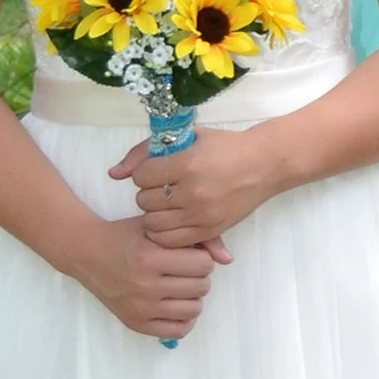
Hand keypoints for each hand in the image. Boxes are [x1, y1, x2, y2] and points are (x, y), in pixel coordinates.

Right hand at [78, 216, 224, 339]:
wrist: (87, 253)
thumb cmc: (126, 236)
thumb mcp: (157, 227)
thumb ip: (196, 238)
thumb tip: (228, 259)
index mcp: (150, 257)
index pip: (204, 264)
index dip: (201, 257)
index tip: (188, 254)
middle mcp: (145, 285)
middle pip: (201, 287)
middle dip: (197, 275)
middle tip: (182, 270)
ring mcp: (140, 307)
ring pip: (194, 309)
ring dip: (192, 296)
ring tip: (178, 285)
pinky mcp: (135, 323)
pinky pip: (178, 330)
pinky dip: (183, 318)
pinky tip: (174, 304)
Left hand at [110, 126, 279, 244]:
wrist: (264, 164)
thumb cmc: (225, 147)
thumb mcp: (188, 138)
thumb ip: (146, 152)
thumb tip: (114, 174)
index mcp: (186, 163)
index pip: (141, 176)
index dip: (145, 172)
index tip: (158, 169)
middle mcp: (192, 191)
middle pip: (144, 200)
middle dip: (149, 192)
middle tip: (163, 186)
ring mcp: (201, 214)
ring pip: (153, 222)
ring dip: (155, 212)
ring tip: (168, 203)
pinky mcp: (210, 229)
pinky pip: (170, 239)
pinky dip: (165, 231)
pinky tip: (173, 219)